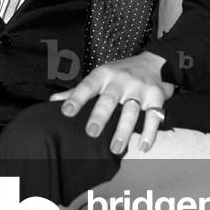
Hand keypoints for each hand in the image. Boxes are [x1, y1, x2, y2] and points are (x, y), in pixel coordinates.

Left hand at [50, 50, 173, 154]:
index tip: (66, 112)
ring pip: (131, 111)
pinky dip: (149, 133)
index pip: (87, 86)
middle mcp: (121, 80)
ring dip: (123, 131)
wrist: (155, 61)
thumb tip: (52, 101)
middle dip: (100, 116)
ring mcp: (139, 89)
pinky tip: (143, 147)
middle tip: (91, 132)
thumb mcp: (100, 76)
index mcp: (104, 74)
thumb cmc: (120, 72)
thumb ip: (78, 90)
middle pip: (109, 99)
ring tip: (115, 148)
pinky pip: (154, 117)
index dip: (77, 98)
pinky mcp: (157, 98)